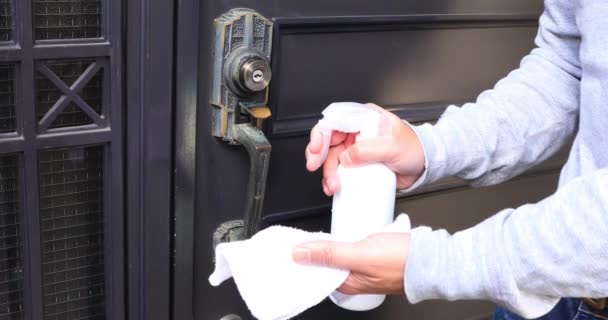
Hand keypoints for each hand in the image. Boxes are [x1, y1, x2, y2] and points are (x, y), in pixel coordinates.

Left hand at [292, 233, 409, 294]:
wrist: (434, 256)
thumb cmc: (402, 260)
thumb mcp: (359, 254)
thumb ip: (329, 254)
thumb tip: (299, 254)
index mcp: (347, 283)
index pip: (316, 272)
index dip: (302, 259)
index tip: (291, 246)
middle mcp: (355, 278)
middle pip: (326, 261)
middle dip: (316, 248)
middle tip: (306, 234)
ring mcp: (365, 267)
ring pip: (340, 252)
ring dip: (333, 241)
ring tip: (327, 229)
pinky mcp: (375, 256)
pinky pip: (354, 246)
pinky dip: (348, 238)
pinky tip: (348, 229)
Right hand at [305, 103, 424, 194]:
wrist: (424, 165)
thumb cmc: (415, 148)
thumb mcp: (392, 147)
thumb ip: (367, 150)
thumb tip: (347, 157)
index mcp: (363, 118)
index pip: (334, 120)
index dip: (320, 134)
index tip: (315, 149)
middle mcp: (357, 131)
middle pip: (328, 141)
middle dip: (319, 156)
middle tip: (315, 167)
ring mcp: (356, 148)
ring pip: (332, 158)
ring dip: (328, 172)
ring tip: (333, 185)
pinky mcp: (358, 164)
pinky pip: (340, 170)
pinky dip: (334, 179)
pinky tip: (335, 187)